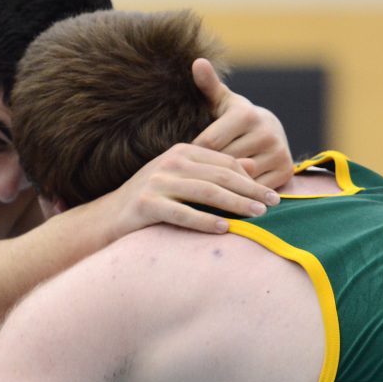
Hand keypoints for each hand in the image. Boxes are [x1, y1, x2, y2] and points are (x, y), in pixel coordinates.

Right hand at [105, 143, 280, 236]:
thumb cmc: (151, 200)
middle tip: (274, 206)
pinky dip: (205, 222)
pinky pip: (183, 214)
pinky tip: (225, 229)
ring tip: (257, 216)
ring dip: (235, 205)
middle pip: (220, 177)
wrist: (108, 217)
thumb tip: (252, 167)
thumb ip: (214, 172)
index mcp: (181, 152)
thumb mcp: (182, 180)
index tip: (273, 195)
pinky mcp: (146, 204)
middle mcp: (170, 162)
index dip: (251, 179)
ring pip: (206, 193)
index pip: (225, 163)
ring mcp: (156, 183)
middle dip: (250, 191)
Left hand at [191, 58, 294, 188]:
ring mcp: (279, 153)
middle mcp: (266, 132)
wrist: (270, 132)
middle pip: (223, 161)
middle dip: (208, 168)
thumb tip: (198, 62)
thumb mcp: (221, 101)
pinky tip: (229, 191)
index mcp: (246, 115)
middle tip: (193, 175)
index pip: (208, 143)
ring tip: (208, 183)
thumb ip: (208, 85)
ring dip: (223, 183)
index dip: (194, 153)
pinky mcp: (286, 171)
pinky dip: (240, 193)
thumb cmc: (235, 118)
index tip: (184, 158)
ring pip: (238, 177)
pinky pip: (253, 190)